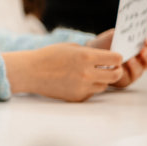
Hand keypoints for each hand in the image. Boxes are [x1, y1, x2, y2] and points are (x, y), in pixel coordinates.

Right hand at [3, 43, 123, 101]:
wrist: (30, 72)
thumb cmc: (48, 56)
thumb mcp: (71, 48)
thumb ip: (90, 52)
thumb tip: (106, 57)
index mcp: (87, 57)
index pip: (116, 59)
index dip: (116, 57)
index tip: (112, 58)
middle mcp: (87, 73)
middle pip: (116, 75)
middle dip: (116, 70)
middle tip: (110, 68)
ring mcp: (82, 87)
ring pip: (104, 85)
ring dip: (101, 80)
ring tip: (89, 74)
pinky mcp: (77, 97)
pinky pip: (91, 93)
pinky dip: (88, 88)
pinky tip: (77, 81)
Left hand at [87, 29, 146, 88]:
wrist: (91, 52)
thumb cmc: (106, 42)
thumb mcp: (115, 35)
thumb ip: (124, 34)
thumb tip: (130, 33)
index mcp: (143, 49)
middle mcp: (141, 62)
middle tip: (142, 50)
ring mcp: (133, 72)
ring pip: (140, 71)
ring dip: (136, 65)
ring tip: (130, 59)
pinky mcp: (123, 80)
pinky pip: (128, 79)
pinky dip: (124, 73)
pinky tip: (119, 67)